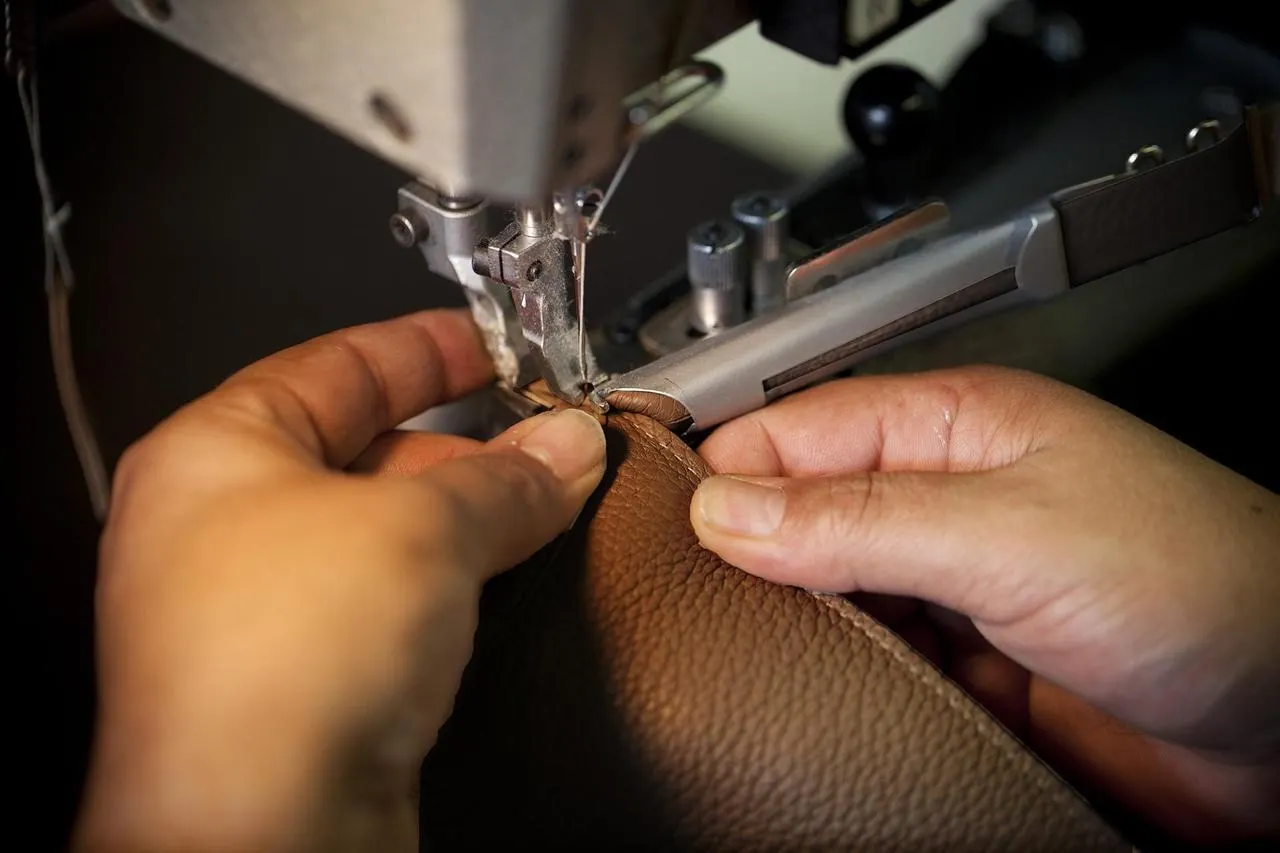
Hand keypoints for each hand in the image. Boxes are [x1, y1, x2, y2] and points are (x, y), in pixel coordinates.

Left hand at [74, 311, 605, 852]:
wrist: (260, 834)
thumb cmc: (276, 671)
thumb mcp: (422, 528)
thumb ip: (508, 479)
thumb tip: (564, 448)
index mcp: (215, 453)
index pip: (336, 363)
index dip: (424, 346)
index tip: (488, 343)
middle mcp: (223, 527)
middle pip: (365, 449)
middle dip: (467, 442)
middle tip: (549, 436)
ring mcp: (261, 608)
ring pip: (382, 533)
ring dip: (466, 518)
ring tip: (546, 504)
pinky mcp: (302, 679)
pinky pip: (388, 603)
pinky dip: (449, 585)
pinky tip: (501, 583)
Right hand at [691, 366, 1279, 844]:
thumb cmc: (1202, 580)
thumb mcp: (1007, 532)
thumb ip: (859, 521)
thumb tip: (728, 511)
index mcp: (952, 427)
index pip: (797, 430)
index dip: (726, 471)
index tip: (670, 527)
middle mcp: (944, 502)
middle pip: (803, 513)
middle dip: (746, 552)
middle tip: (690, 598)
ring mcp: (952, 588)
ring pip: (828, 595)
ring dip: (788, 622)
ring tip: (735, 652)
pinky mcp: (967, 670)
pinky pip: (871, 667)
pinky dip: (836, 682)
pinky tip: (810, 697)